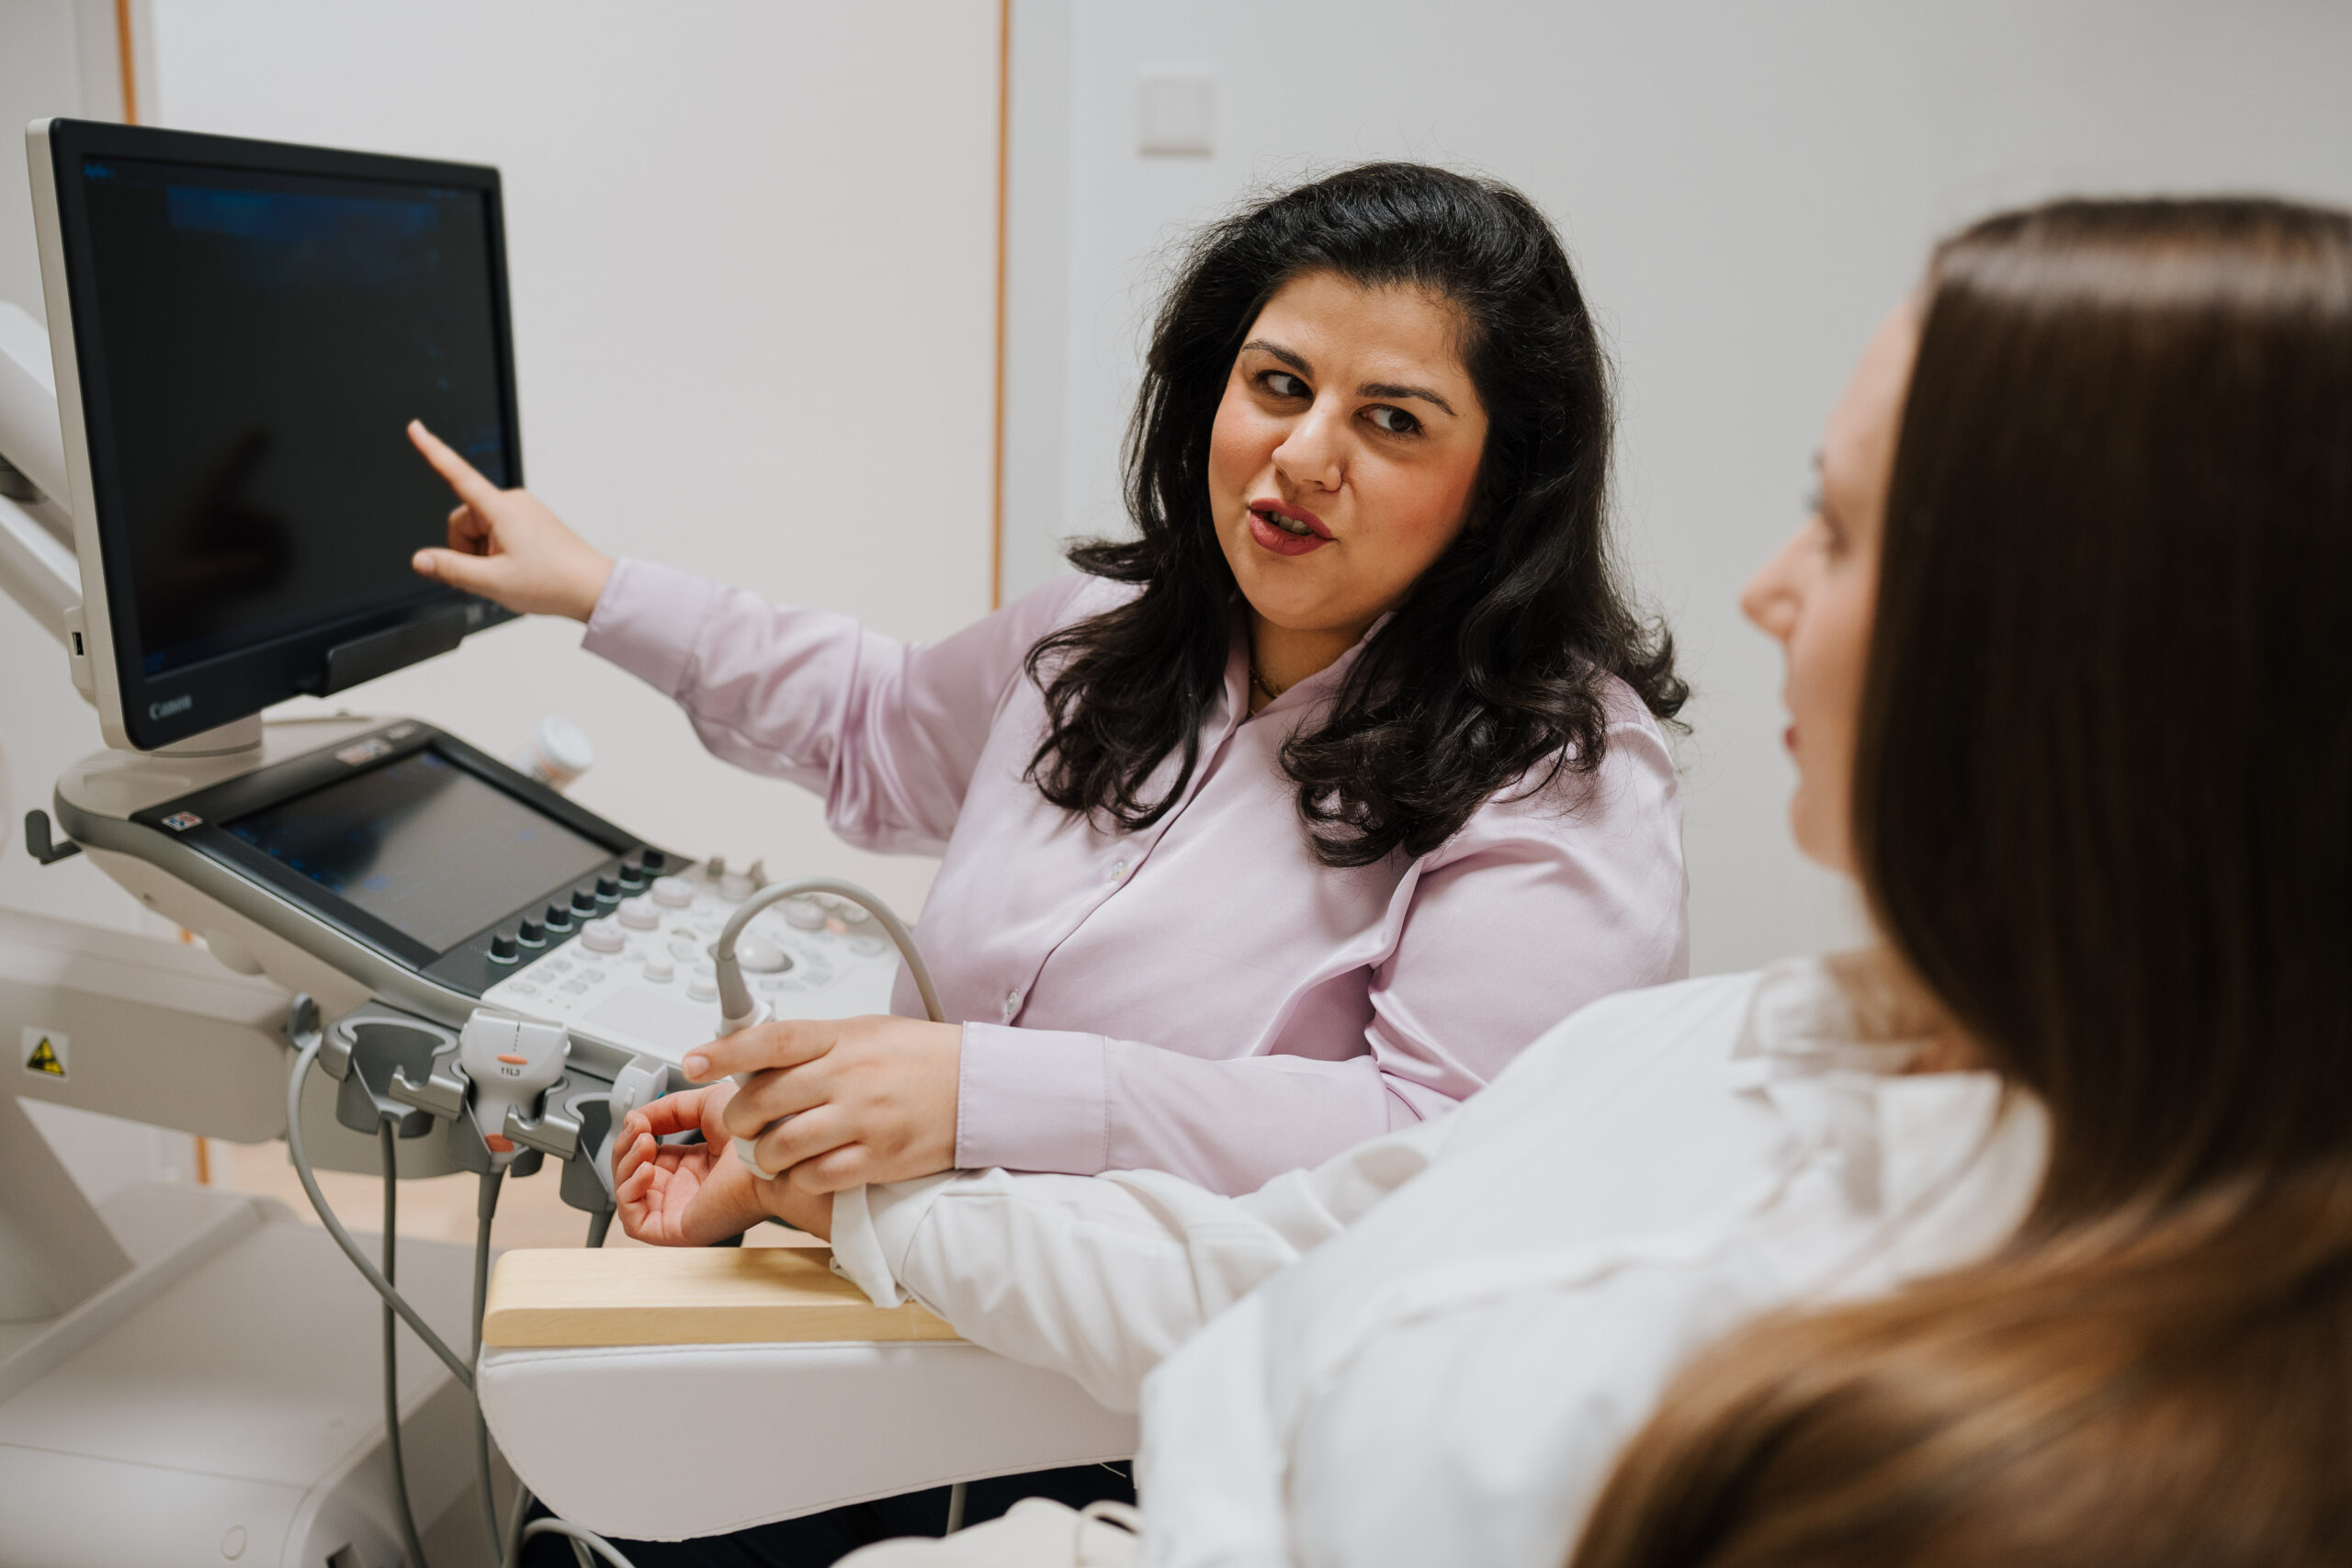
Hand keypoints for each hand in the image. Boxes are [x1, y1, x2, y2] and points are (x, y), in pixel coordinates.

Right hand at [406, 420, 613, 619]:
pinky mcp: (529, 521)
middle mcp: (513, 502)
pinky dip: (495, 552)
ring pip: (478, 530)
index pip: (458, 475)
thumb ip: (451, 570)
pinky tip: (515, 569)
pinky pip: (496, 533)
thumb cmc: (553, 582)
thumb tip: (421, 560)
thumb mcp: (493, 582)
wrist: (592, 588)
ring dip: (481, 554)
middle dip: (465, 550)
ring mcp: (523, 511)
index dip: (432, 451)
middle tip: (488, 575)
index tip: (416, 428)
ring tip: (508, 574)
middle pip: (463, 521)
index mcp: (502, 510)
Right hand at [612, 1082, 838, 1242]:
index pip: (650, 1156)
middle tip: (637, 1128)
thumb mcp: (707, 1104)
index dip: (636, 1135)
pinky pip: (635, 1223)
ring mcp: (682, 1210)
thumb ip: (668, 1107)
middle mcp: (688, 1189)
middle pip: (632, 1175)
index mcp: (698, 1163)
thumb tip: (637, 1116)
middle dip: (625, 1147)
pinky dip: (628, 1193)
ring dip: (624, 1165)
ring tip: (643, 1144)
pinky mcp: (679, 1229)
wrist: (775, 1151)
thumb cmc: (761, 1131)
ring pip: (628, 1197)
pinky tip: (646, 1169)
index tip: (637, 1117)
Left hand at [683, 1016, 962, 1192]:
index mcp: (843, 1037)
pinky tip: (806, 1170)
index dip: (724, 1052)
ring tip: (771, 1153)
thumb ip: (814, 1045)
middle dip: (738, 1119)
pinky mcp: (879, 1157)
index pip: (770, 1041)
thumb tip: (757, 1059)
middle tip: (740, 1125)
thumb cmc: (921, 1058)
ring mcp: (864, 1118)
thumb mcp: (865, 1032)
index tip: (693, 1062)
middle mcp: (850, 1075)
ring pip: (783, 1144)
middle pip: (764, 1100)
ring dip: (764, 1156)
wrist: (981, 1088)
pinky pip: (818, 1175)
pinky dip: (801, 1178)